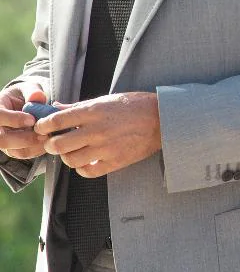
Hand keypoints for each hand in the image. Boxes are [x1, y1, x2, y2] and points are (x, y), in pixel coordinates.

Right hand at [0, 82, 49, 160]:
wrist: (24, 105)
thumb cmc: (25, 95)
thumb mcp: (27, 88)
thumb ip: (32, 91)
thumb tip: (38, 97)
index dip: (14, 120)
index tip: (32, 119)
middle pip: (2, 139)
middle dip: (24, 138)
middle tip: (43, 134)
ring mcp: (4, 140)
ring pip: (14, 150)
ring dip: (33, 146)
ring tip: (48, 137)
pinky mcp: (13, 149)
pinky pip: (23, 154)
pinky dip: (37, 150)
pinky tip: (48, 141)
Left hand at [37, 92, 161, 177]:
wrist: (164, 119)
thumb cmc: (136, 106)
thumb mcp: (106, 100)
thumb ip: (79, 106)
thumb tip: (56, 108)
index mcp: (94, 112)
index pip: (56, 120)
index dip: (43, 125)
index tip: (43, 127)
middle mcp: (97, 130)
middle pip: (58, 144)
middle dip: (52, 144)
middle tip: (55, 142)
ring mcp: (106, 148)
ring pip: (71, 160)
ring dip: (67, 156)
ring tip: (73, 151)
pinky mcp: (115, 161)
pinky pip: (88, 171)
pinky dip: (82, 168)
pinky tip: (87, 160)